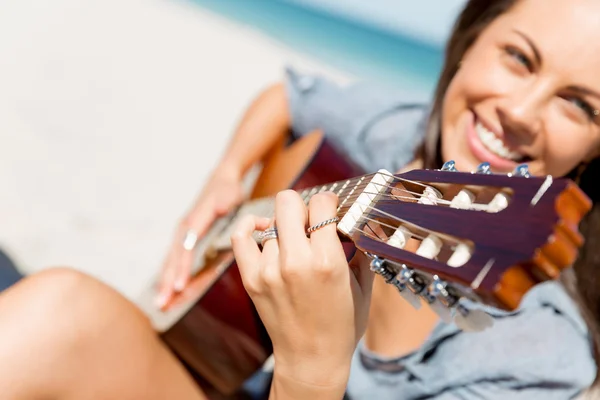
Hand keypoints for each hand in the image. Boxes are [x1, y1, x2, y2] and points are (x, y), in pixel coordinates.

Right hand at [156, 167, 243, 308]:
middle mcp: (183, 231)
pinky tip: (172, 291)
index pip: (185, 251)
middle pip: (173, 260)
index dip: (181, 269)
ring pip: (172, 263)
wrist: (223, 181)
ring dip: (166, 283)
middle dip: (166, 282)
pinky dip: (173, 276)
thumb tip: (215, 213)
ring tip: (161, 304)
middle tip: (161, 303)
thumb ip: (221, 204)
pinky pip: (178, 261)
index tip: (178, 287)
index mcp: (192, 224)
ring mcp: (183, 236)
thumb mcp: (226, 196)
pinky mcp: (187, 240)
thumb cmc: (226, 191)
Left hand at [231, 190, 373, 388]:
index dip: (329, 201)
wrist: (312, 359)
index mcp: (327, 261)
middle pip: (288, 202)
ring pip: (272, 224)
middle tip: (311, 222)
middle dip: (303, 206)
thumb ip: (358, 249)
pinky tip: (263, 227)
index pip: (321, 204)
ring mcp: (269, 270)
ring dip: (286, 230)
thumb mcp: (363, 285)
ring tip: (296, 247)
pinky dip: (250, 226)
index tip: (331, 208)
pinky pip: (241, 237)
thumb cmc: (342, 325)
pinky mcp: (252, 279)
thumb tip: (349, 221)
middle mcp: (295, 262)